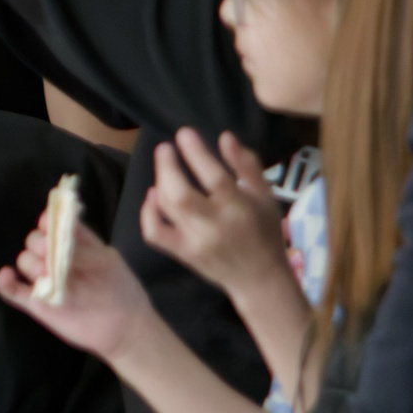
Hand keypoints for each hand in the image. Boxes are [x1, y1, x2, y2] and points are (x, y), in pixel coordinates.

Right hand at [0, 220, 157, 363]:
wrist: (126, 329)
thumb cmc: (120, 291)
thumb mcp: (105, 262)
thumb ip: (79, 249)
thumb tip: (54, 237)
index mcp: (74, 245)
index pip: (52, 223)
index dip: (48, 222)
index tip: (50, 226)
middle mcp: (56, 260)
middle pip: (34, 240)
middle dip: (39, 243)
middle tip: (51, 256)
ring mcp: (46, 282)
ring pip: (24, 261)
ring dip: (30, 263)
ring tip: (44, 274)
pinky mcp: (38, 304)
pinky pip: (11, 291)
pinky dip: (4, 282)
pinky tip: (7, 275)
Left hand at [141, 129, 290, 294]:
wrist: (259, 279)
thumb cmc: (265, 231)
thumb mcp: (265, 196)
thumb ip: (246, 165)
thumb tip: (224, 137)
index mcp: (238, 208)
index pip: (213, 177)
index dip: (196, 153)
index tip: (184, 133)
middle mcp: (214, 226)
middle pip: (181, 195)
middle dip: (167, 167)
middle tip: (164, 148)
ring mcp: (194, 242)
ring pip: (167, 209)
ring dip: (160, 182)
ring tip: (165, 166)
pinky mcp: (182, 253)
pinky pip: (155, 233)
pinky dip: (148, 213)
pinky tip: (153, 195)